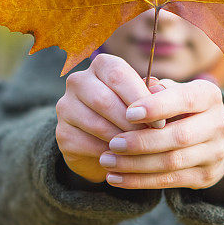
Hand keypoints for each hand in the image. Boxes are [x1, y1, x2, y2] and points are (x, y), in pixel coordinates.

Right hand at [55, 54, 157, 182]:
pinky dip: (109, 154)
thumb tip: (160, 90)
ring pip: (97, 124)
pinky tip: (123, 159)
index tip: (160, 122)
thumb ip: (152, 94)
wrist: (107, 145)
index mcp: (101, 65)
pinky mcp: (63, 133)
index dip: (141, 98)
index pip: (118, 75)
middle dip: (132, 123)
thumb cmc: (131, 115)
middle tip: (151, 140)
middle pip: (105, 101)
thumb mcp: (145, 102)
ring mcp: (66, 107)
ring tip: (140, 150)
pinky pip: (87, 144)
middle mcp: (78, 81)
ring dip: (122, 140)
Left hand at [99, 78, 223, 188]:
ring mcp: (215, 152)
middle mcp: (218, 123)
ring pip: (172, 162)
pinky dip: (140, 181)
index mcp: (209, 95)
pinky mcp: (206, 176)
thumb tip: (143, 85)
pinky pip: (169, 181)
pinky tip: (117, 178)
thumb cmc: (180, 108)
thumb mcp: (172, 91)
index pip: (185, 99)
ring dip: (136, 164)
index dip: (157, 107)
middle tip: (112, 144)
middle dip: (142, 142)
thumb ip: (156, 89)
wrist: (211, 139)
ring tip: (107, 161)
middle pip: (179, 136)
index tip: (128, 113)